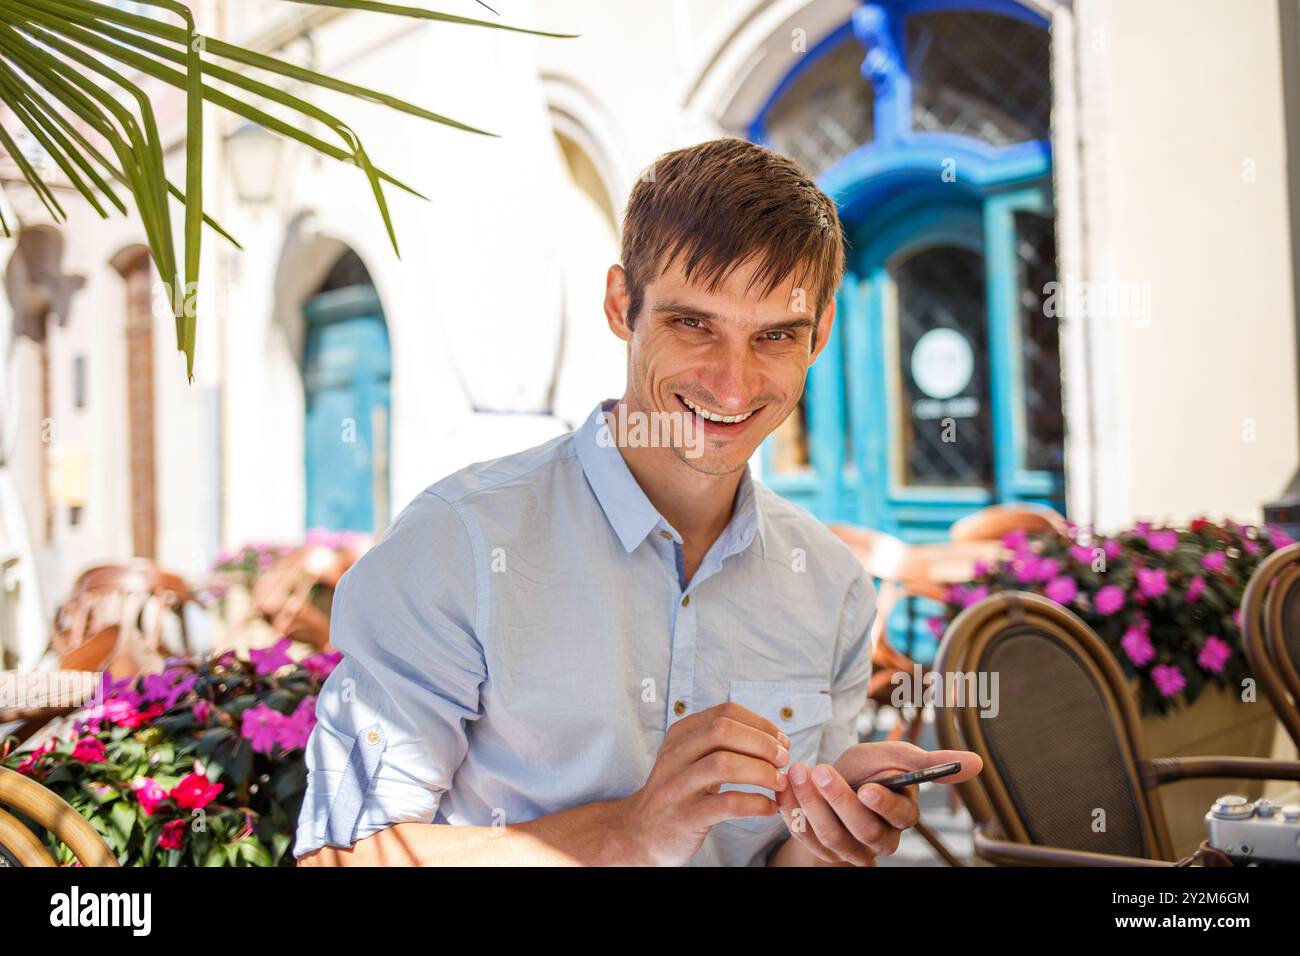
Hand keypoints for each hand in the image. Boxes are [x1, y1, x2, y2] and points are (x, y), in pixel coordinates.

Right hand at [614, 702, 790, 865]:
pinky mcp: (686, 816)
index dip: (761, 724)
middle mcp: (676, 754)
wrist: (640, 831)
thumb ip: (721, 742)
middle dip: (762, 743)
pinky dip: (756, 804)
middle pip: (723, 730)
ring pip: (725, 764)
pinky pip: (727, 804)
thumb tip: (773, 736)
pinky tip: (769, 808)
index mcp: (681, 734)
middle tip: (783, 760)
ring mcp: (678, 785)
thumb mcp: (690, 757)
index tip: (781, 741)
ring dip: (761, 771)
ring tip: (779, 782)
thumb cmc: (679, 790)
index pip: (726, 712)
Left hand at [776, 741, 981, 865]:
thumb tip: (978, 762)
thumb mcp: (892, 756)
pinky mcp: (822, 851)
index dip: (883, 804)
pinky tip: (784, 789)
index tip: (867, 787)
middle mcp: (880, 838)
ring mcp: (850, 849)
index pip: (900, 817)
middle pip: (862, 829)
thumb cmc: (867, 768)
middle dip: (838, 799)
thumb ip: (929, 760)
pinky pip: (805, 838)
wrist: (829, 781)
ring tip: (797, 774)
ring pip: (832, 836)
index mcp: (903, 814)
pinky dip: (792, 812)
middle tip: (819, 770)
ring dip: (811, 804)